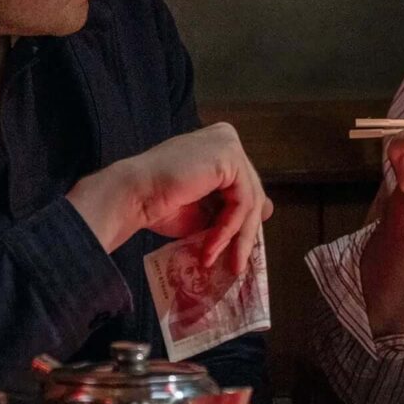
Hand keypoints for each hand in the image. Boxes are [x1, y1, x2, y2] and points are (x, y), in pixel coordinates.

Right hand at [68, 122, 273, 272]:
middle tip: (235, 265)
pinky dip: (229, 229)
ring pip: (250, 200)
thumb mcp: (206, 209)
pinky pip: (242, 201)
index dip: (243, 222)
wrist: (134, 196)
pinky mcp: (229, 155)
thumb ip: (232, 208)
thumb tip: (268, 210)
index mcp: (218, 146)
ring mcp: (228, 143)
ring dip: (236, 238)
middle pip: (250, 193)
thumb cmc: (159, 204)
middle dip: (244, 233)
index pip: (243, 187)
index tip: (235, 252)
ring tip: (220, 262)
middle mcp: (226, 138)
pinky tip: (211, 247)